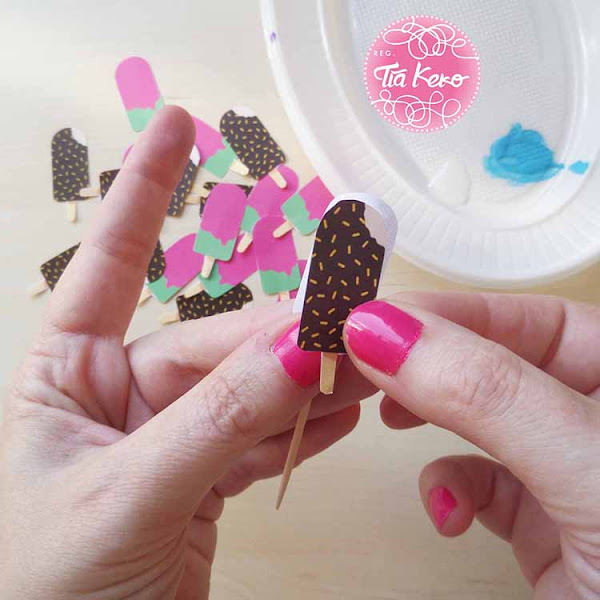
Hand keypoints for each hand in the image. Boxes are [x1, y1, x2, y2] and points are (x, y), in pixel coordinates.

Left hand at [0, 107, 372, 599]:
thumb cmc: (44, 590)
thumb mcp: (125, 496)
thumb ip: (216, 421)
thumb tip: (295, 350)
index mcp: (70, 374)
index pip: (116, 262)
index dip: (148, 190)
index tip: (178, 124)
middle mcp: (122, 393)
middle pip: (217, 344)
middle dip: (283, 335)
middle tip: (349, 319)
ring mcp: (170, 434)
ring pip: (252, 389)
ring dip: (308, 381)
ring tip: (365, 366)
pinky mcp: (204, 477)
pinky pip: (263, 437)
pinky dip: (305, 429)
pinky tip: (343, 414)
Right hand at [344, 293, 599, 599]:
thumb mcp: (586, 469)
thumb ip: (488, 394)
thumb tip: (377, 330)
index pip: (527, 319)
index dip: (445, 313)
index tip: (366, 317)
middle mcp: (595, 415)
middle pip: (495, 362)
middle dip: (427, 364)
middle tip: (359, 362)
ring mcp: (568, 471)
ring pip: (480, 419)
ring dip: (431, 419)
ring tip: (387, 417)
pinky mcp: (543, 523)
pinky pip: (482, 483)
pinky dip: (449, 489)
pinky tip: (441, 511)